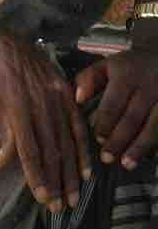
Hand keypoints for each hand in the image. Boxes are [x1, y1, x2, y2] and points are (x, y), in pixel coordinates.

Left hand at [0, 29, 89, 211]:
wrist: (12, 46)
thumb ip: (4, 135)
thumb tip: (4, 163)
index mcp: (18, 111)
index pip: (30, 151)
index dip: (37, 176)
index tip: (42, 197)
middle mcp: (40, 107)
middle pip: (51, 151)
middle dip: (56, 181)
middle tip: (59, 207)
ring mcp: (57, 100)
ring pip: (67, 143)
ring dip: (70, 173)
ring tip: (73, 197)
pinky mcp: (68, 95)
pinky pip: (78, 126)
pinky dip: (83, 150)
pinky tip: (86, 171)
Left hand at [75, 47, 157, 169]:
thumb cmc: (128, 66)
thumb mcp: (105, 65)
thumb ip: (87, 80)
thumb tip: (78, 99)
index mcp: (126, 75)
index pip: (113, 103)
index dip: (106, 123)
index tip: (98, 139)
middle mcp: (149, 86)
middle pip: (133, 118)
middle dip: (119, 140)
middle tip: (107, 157)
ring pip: (154, 125)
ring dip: (140, 146)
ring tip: (127, 163)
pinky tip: (152, 157)